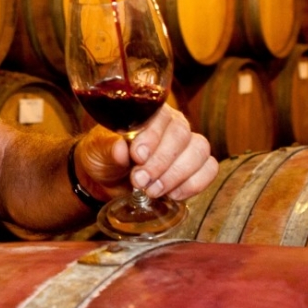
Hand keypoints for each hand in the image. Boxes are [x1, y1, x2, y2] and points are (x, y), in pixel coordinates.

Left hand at [77, 106, 217, 202]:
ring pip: (199, 152)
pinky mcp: (194, 168)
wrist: (105, 179)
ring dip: (177, 175)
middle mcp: (172, 125)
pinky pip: (209, 170)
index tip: (137, 156)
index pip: (161, 117)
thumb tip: (122, 150)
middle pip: (182, 136)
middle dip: (162, 162)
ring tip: (153, 190)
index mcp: (150, 113)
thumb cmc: (103, 155)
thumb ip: (109, 147)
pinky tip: (172, 194)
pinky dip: (193, 184)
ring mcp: (186, 146)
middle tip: (140, 180)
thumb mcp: (98, 149)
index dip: (153, 137)